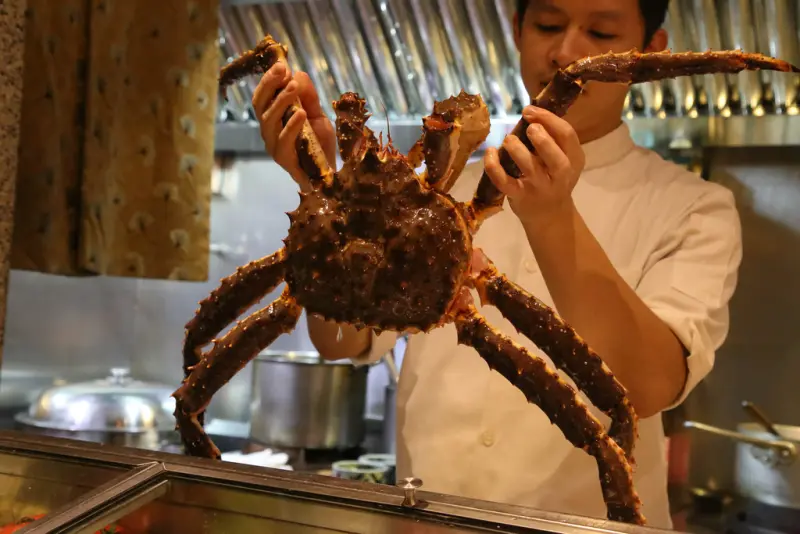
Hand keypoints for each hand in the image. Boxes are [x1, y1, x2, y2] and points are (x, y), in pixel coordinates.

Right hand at [252, 62, 335, 190]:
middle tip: (283, 71)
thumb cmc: (320, 146)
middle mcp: (269, 133)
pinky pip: (283, 142)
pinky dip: (291, 126)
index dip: (268, 80)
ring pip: (269, 122)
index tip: (281, 65)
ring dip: (281, 102)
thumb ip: (309, 97)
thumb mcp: (318, 116)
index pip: (263, 97)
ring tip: (293, 88)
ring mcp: (275, 148)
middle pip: (259, 106)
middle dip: (269, 86)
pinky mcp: (285, 162)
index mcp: (273, 120)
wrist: (330, 174)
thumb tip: (298, 73)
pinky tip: (302, 114)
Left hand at [483, 105, 584, 227]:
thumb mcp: (563, 159)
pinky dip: (494, 166)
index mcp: (574, 159)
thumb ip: (552, 138)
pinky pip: (504, 181)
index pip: (567, 134)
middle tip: (528, 127)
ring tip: (508, 140)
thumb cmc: (553, 178)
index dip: (548, 118)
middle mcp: (561, 175)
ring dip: (516, 149)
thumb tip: (530, 112)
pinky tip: (490, 153)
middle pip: (555, 155)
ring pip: (530, 167)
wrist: (549, 215)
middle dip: (540, 137)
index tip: (529, 111)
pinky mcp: (520, 197)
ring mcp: (540, 187)